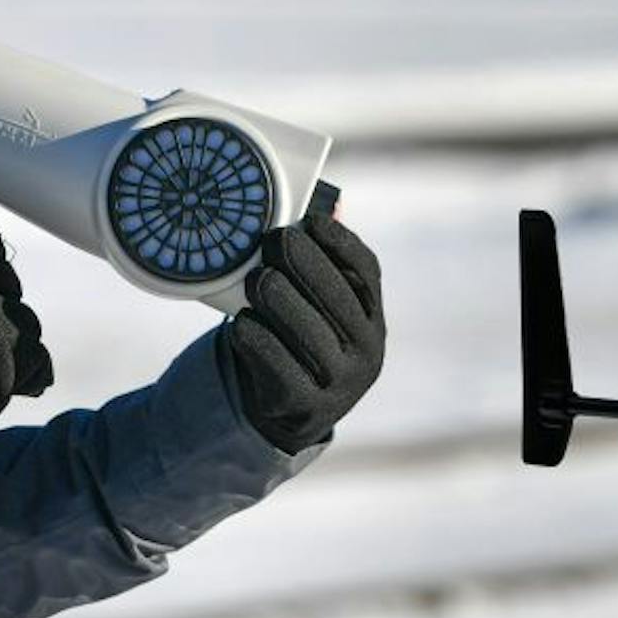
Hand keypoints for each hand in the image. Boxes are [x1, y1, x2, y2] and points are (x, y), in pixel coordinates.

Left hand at [225, 211, 384, 453]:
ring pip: (302, 326)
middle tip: (271, 240)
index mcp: (374, 319)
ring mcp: (340, 382)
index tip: (311, 219)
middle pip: (333, 294)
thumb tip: (330, 204)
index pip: (366, 272)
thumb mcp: (320, 305)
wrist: (290, 414)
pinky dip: (252, 333)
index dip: (340, 242)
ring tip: (256, 279)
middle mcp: (368, 351)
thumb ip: (325, 260)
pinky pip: (272, 358)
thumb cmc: (301, 338)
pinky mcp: (305, 405)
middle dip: (298, 259)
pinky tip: (242, 321)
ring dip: (273, 294)